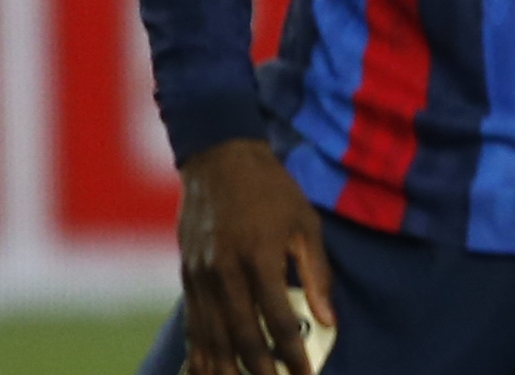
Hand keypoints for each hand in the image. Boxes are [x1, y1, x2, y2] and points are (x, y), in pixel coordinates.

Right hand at [175, 139, 332, 374]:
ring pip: (212, 335)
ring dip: (225, 369)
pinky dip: (199, 352)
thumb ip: (316, 273)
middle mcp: (224, 271)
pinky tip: (204, 372)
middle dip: (259, 370)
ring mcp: (200, 275)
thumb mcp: (305, 224)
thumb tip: (328, 319)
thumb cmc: (272, 191)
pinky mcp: (186, 276)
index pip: (277, 318)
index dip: (291, 352)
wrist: (219, 161)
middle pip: (241, 335)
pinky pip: (193, 323)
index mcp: (259, 257)